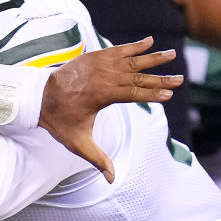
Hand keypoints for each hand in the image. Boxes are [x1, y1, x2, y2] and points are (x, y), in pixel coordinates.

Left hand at [40, 36, 182, 182]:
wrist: (39, 98)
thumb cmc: (60, 122)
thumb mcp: (77, 143)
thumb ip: (97, 159)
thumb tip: (112, 180)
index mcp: (101, 96)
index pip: (133, 94)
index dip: (152, 94)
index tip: (170, 94)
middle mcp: (102, 77)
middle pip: (137, 77)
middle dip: (160, 78)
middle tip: (181, 78)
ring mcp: (98, 65)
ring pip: (130, 60)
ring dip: (152, 57)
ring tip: (172, 54)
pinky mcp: (93, 56)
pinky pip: (117, 49)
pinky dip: (133, 45)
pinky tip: (149, 41)